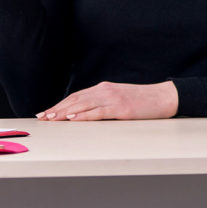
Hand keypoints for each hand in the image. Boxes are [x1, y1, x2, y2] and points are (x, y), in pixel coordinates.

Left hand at [36, 81, 177, 121]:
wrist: (164, 97)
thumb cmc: (142, 101)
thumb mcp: (118, 98)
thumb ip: (103, 103)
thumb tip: (85, 112)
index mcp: (102, 88)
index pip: (75, 97)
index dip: (59, 104)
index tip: (47, 112)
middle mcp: (104, 91)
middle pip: (75, 100)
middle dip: (56, 109)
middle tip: (42, 117)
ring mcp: (112, 99)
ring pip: (82, 105)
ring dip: (64, 113)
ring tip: (51, 119)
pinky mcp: (120, 108)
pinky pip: (98, 112)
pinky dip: (83, 116)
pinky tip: (72, 118)